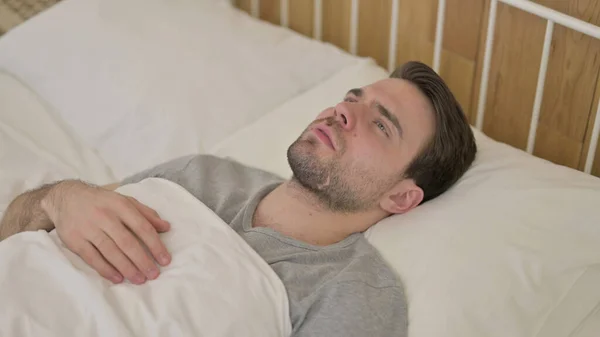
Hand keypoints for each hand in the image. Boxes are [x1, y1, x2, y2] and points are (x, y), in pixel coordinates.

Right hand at [42, 180, 170, 283]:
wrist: (66, 197)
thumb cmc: (102, 202)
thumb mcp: (125, 201)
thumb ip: (146, 213)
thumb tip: (166, 227)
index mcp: (120, 205)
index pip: (142, 227)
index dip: (155, 245)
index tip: (165, 260)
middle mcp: (105, 216)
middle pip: (127, 242)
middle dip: (142, 260)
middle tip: (153, 274)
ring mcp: (88, 228)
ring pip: (110, 252)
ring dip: (127, 268)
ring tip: (139, 279)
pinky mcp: (75, 240)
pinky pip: (92, 258)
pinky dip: (106, 269)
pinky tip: (118, 278)